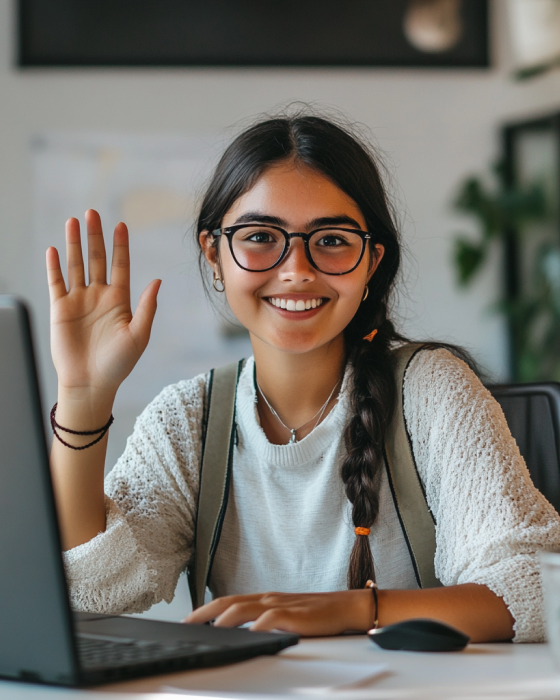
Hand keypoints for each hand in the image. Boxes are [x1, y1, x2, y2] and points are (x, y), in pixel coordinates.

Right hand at [46, 210, 160, 401]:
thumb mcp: (138, 335)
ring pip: (76, 265)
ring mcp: (79, 301)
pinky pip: (56, 283)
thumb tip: (157, 281)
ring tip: (73, 222)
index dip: (120, 246)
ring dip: (74, 244)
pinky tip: (53, 249)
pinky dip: (54, 266)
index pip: (120, 266)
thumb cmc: (118, 364)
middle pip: (97, 259)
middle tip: (92, 212)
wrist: (91, 384)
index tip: (121, 225)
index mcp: (120, 300)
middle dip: (95, 236)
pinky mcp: (60, 309)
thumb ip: (147, 307)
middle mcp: (99, 296)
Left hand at [183, 590, 373, 635]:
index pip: (228, 601)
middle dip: (204, 613)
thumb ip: (265, 622)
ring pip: (243, 608)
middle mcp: (268, 598)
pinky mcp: (293, 615)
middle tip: (186, 626)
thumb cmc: (316, 615)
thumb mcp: (285, 616)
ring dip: (222, 620)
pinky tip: (245, 637)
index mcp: (264, 598)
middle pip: (228, 602)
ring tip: (207, 632)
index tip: (188, 621)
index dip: (206, 610)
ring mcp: (279, 605)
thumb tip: (242, 634)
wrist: (345, 607)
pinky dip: (255, 628)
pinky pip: (269, 620)